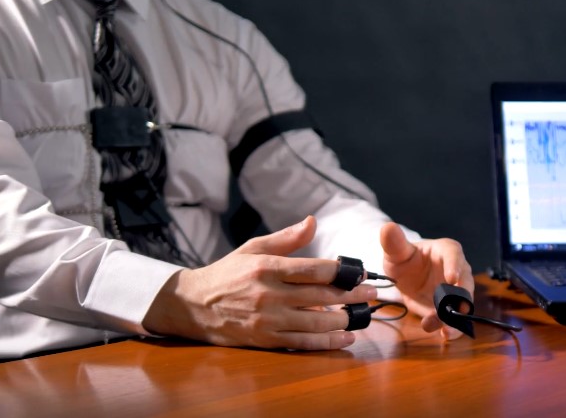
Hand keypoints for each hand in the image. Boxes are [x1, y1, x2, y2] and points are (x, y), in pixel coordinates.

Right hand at [142, 216, 375, 349]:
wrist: (193, 305)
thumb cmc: (227, 273)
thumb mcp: (253, 248)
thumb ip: (286, 238)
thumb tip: (313, 221)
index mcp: (267, 267)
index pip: (313, 269)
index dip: (342, 272)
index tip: (361, 273)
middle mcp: (268, 294)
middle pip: (319, 296)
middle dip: (351, 296)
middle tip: (373, 295)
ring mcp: (267, 320)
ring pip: (315, 322)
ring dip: (343, 320)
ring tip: (364, 316)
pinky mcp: (265, 339)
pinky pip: (302, 342)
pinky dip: (326, 342)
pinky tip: (345, 338)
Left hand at [380, 223, 474, 339]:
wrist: (407, 278)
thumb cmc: (405, 259)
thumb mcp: (396, 252)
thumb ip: (394, 242)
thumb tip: (388, 227)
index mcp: (447, 251)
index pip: (454, 255)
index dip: (455, 266)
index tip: (452, 279)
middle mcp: (459, 271)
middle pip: (465, 284)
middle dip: (460, 299)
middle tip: (453, 311)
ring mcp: (456, 292)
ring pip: (462, 305)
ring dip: (455, 319)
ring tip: (445, 331)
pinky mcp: (451, 309)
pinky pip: (455, 320)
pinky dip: (451, 328)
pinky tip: (442, 334)